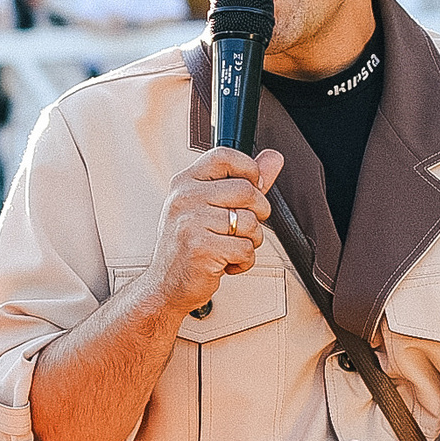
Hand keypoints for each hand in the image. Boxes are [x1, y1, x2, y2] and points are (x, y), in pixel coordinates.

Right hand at [145, 146, 286, 317]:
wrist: (166, 285)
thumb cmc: (189, 245)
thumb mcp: (211, 207)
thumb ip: (245, 181)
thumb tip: (273, 158)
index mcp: (186, 182)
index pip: (224, 156)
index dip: (249, 169)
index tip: (252, 187)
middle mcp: (185, 198)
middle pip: (247, 190)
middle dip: (258, 213)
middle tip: (244, 227)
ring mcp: (191, 222)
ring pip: (250, 222)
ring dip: (251, 241)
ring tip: (231, 247)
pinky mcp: (200, 248)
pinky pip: (245, 249)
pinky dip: (244, 261)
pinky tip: (227, 262)